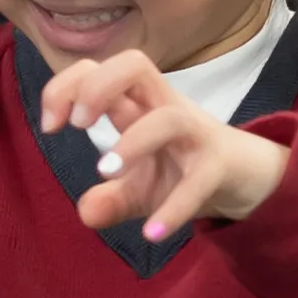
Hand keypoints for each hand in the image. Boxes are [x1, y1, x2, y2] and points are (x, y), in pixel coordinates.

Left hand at [38, 50, 290, 241]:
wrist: (248, 179)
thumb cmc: (184, 170)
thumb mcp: (140, 189)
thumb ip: (110, 199)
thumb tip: (86, 212)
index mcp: (139, 104)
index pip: (98, 68)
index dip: (66, 86)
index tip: (50, 126)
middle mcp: (165, 108)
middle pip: (135, 63)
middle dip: (97, 87)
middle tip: (77, 126)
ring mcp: (197, 133)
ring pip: (169, 118)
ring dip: (133, 141)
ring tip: (105, 172)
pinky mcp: (221, 164)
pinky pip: (200, 180)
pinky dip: (174, 208)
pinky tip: (151, 234)